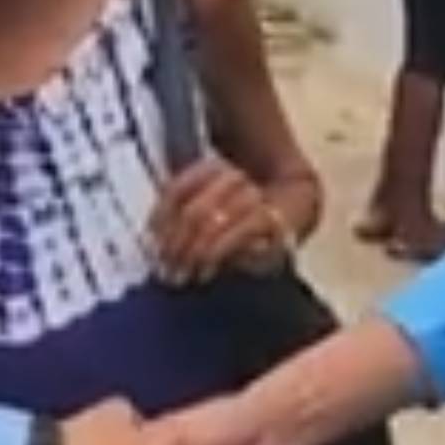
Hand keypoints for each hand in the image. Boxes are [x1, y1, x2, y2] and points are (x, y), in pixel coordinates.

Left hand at [149, 156, 293, 282]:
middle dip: (175, 244)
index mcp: (211, 168)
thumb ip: (183, 219)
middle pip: (193, 209)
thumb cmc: (242, 217)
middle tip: (164, 270)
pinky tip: (206, 272)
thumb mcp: (210, 212)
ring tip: (182, 276)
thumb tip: (153, 243)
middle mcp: (231, 176)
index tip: (150, 246)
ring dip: (193, 253)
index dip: (160, 220)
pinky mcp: (270, 218)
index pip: (176, 190)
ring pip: (212, 221)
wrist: (295, 209)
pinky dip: (217, 254)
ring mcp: (252, 194)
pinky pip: (237, 233)